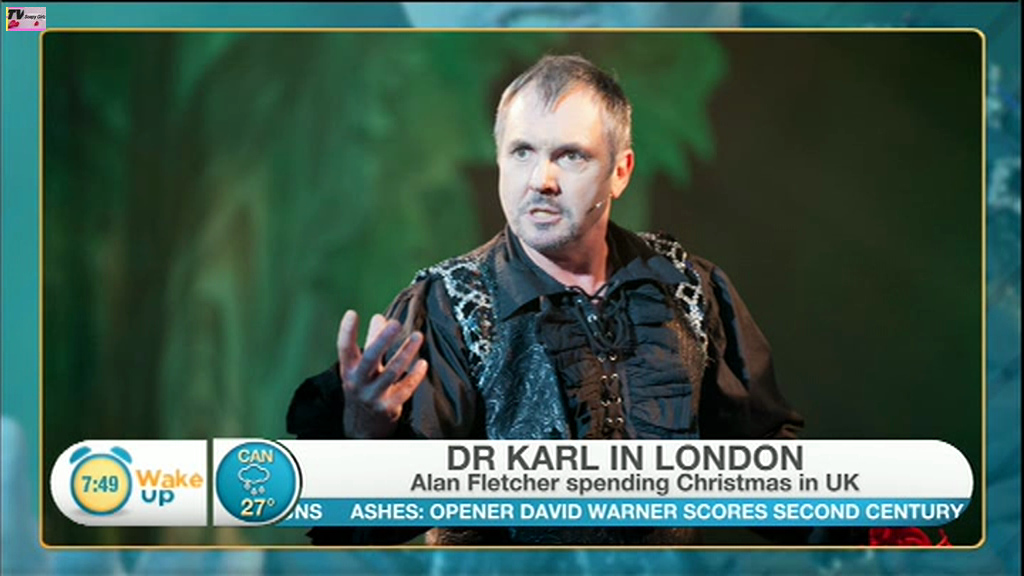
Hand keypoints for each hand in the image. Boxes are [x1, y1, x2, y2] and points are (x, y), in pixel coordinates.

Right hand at [337, 310, 428, 438]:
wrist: (362, 428)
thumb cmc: (363, 389)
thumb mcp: (360, 368)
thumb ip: (370, 342)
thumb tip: (378, 317)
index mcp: (348, 371)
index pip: (344, 349)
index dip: (346, 332)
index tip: (352, 313)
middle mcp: (358, 383)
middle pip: (369, 359)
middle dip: (381, 341)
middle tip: (395, 323)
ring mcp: (373, 396)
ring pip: (392, 372)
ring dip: (406, 353)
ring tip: (418, 336)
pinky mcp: (389, 407)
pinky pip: (405, 389)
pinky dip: (415, 375)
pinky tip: (422, 363)